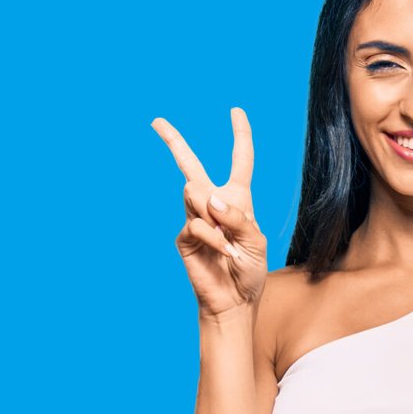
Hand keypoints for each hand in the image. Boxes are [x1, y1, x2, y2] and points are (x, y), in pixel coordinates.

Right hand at [150, 107, 268, 319]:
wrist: (234, 301)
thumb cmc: (249, 271)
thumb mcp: (255, 242)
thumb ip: (237, 217)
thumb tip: (208, 197)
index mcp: (237, 199)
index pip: (240, 161)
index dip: (240, 136)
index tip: (236, 112)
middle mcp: (213, 204)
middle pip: (191, 166)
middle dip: (173, 142)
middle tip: (156, 122)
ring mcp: (195, 219)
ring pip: (196, 195)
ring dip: (215, 216)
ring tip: (228, 244)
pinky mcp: (185, 237)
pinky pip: (197, 224)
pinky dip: (214, 239)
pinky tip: (222, 254)